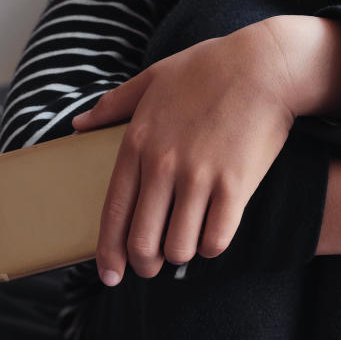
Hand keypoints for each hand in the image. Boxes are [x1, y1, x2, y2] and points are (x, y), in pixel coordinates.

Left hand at [72, 19, 298, 285]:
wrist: (263, 64)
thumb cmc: (207, 68)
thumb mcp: (151, 78)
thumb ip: (112, 105)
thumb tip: (78, 125)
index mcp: (137, 143)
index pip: (112, 213)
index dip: (109, 252)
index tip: (110, 275)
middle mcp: (162, 165)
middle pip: (142, 242)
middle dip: (145, 264)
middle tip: (153, 265)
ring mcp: (199, 177)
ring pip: (179, 248)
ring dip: (181, 254)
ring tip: (187, 244)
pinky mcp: (235, 185)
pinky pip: (215, 239)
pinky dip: (212, 246)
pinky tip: (213, 234)